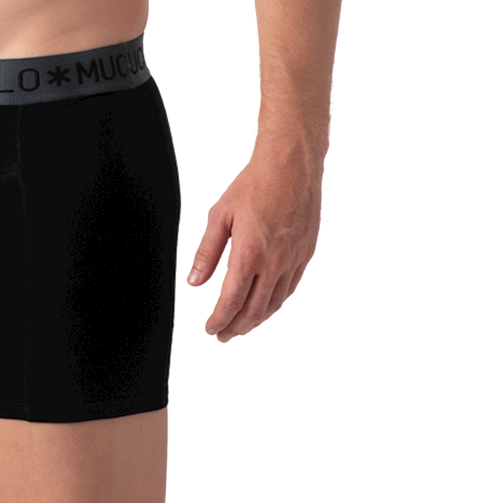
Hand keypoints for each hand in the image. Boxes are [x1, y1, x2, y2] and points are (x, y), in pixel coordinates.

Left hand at [183, 147, 324, 343]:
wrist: (292, 166)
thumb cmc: (254, 185)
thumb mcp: (220, 215)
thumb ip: (207, 252)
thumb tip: (194, 282)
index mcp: (250, 254)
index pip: (231, 301)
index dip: (219, 320)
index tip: (210, 329)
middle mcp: (275, 263)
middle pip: (254, 310)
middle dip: (235, 327)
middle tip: (222, 336)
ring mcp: (293, 261)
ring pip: (274, 304)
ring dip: (255, 321)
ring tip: (241, 327)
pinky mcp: (306, 255)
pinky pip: (289, 289)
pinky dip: (274, 304)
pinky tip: (265, 306)